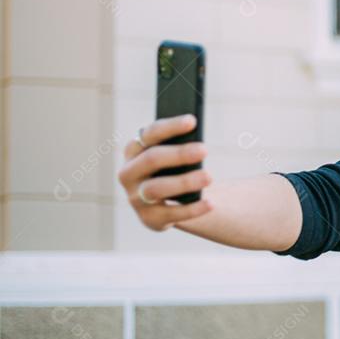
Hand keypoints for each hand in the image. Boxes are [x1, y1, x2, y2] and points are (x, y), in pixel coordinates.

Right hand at [118, 114, 213, 230]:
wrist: (172, 200)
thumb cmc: (174, 168)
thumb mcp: (174, 155)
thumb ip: (180, 145)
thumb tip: (198, 143)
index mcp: (134, 150)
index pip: (149, 134)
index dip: (170, 126)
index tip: (192, 121)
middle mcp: (129, 173)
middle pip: (151, 159)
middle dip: (178, 154)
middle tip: (204, 150)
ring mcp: (136, 197)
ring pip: (156, 188)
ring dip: (184, 182)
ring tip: (208, 177)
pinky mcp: (149, 218)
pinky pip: (170, 214)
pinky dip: (192, 209)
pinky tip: (210, 203)